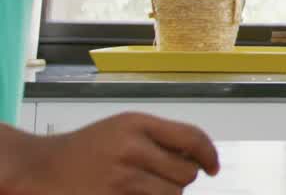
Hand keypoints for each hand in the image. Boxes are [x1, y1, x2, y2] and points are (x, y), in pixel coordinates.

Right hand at [6, 113, 218, 194]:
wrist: (44, 167)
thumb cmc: (90, 146)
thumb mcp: (126, 127)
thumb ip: (162, 137)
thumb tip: (201, 156)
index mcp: (138, 124)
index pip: (192, 137)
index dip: (210, 155)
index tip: (213, 167)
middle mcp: (131, 149)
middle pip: (186, 172)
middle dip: (181, 178)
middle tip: (163, 176)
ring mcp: (121, 178)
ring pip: (172, 194)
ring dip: (167, 194)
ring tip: (146, 186)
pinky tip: (136, 194)